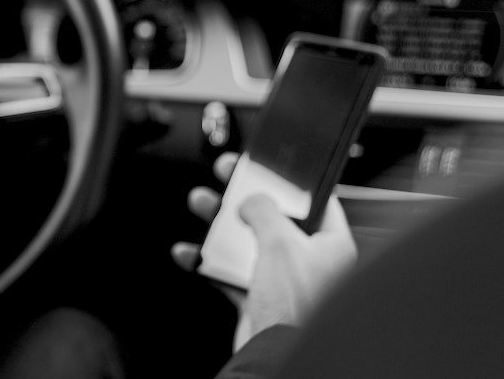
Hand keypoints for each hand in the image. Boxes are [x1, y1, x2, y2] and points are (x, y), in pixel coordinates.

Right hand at [171, 152, 357, 351]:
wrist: (275, 355)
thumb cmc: (294, 306)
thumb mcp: (280, 241)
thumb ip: (263, 210)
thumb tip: (251, 200)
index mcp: (331, 245)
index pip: (314, 200)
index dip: (288, 180)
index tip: (266, 165)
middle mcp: (310, 262)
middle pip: (273, 216)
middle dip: (244, 196)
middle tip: (226, 174)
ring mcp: (283, 281)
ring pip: (247, 241)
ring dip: (219, 223)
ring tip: (200, 203)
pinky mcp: (258, 299)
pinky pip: (228, 272)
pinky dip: (206, 261)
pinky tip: (190, 252)